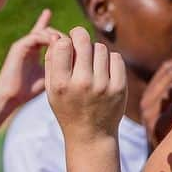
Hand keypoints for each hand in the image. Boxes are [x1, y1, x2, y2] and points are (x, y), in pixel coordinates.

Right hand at [0, 9, 63, 110]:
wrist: (9, 97)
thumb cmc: (27, 90)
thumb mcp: (48, 77)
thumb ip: (57, 67)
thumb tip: (73, 65)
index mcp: (34, 51)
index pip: (46, 37)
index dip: (56, 31)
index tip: (69, 29)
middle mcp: (28, 46)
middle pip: (46, 31)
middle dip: (60, 34)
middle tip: (72, 40)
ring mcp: (23, 45)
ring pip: (42, 32)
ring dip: (55, 35)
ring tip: (66, 41)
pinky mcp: (18, 47)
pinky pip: (35, 37)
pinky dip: (46, 38)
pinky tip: (56, 42)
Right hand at [46, 28, 126, 142]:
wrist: (91, 135)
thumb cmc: (67, 108)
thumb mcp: (51, 90)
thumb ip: (51, 62)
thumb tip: (57, 36)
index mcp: (61, 84)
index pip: (63, 45)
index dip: (65, 40)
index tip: (67, 45)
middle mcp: (82, 84)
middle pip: (84, 41)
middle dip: (80, 36)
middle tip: (79, 40)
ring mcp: (103, 86)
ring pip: (100, 48)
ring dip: (95, 50)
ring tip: (91, 61)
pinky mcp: (119, 88)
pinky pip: (116, 58)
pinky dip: (109, 59)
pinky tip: (103, 69)